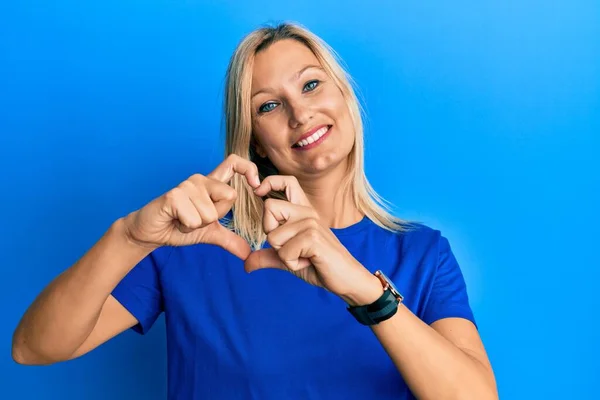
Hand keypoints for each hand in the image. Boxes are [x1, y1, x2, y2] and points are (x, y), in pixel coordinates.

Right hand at [122, 154, 259, 258]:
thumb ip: (229, 239)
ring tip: (182, 220)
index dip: (249, 169)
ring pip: (211, 213)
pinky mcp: (174, 196)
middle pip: (230, 196)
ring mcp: (186, 185)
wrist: (150, 233)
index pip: (234, 163)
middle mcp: (200, 180)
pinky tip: (175, 221)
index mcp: (211, 184)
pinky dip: (186, 227)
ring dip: (197, 225)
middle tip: (195, 218)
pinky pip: (195, 219)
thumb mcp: (209, 234)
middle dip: (215, 216)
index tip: (257, 186)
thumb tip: (247, 253)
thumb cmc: (178, 227)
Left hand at [244, 175, 382, 305]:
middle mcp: (307, 211)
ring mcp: (311, 223)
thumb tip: (245, 264)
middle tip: (291, 247)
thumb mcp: (288, 259)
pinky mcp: (313, 237)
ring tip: (303, 257)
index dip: (270, 182)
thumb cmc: (318, 265)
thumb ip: (268, 256)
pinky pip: (284, 252)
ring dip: (283, 255)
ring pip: (273, 236)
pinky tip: (308, 262)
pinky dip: (291, 264)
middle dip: (271, 234)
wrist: (346, 278)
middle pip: (269, 207)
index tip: (259, 191)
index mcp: (303, 210)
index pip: (287, 181)